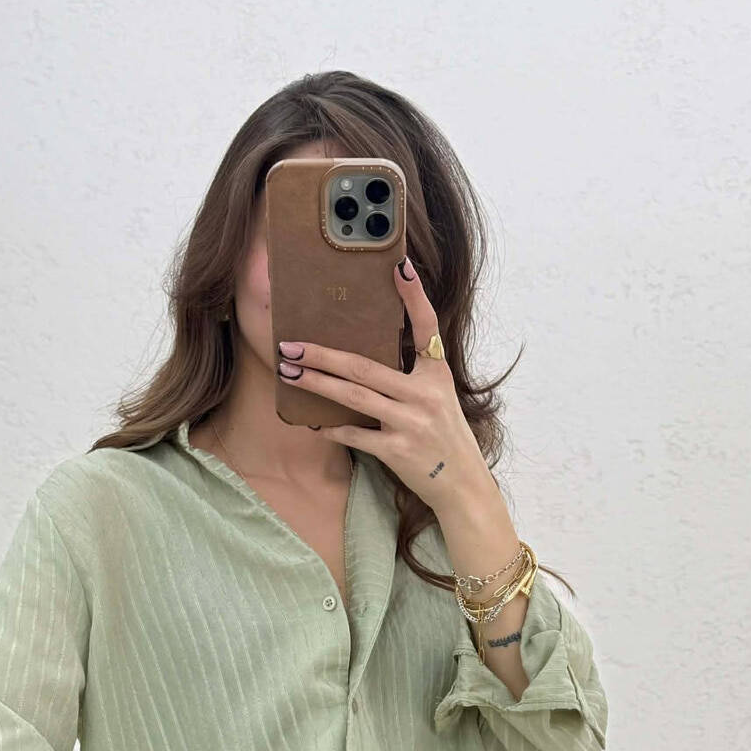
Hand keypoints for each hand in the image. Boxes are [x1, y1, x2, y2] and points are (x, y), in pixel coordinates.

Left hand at [276, 257, 488, 511]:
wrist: (462, 484)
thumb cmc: (444, 436)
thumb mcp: (438, 396)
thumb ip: (411, 374)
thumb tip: (361, 356)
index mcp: (436, 374)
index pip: (427, 327)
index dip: (414, 296)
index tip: (399, 266)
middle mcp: (425, 394)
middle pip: (365, 367)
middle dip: (322, 355)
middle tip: (290, 345)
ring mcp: (411, 423)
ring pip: (354, 397)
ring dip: (316, 384)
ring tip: (288, 373)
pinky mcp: (398, 451)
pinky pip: (356, 435)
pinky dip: (332, 429)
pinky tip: (313, 423)